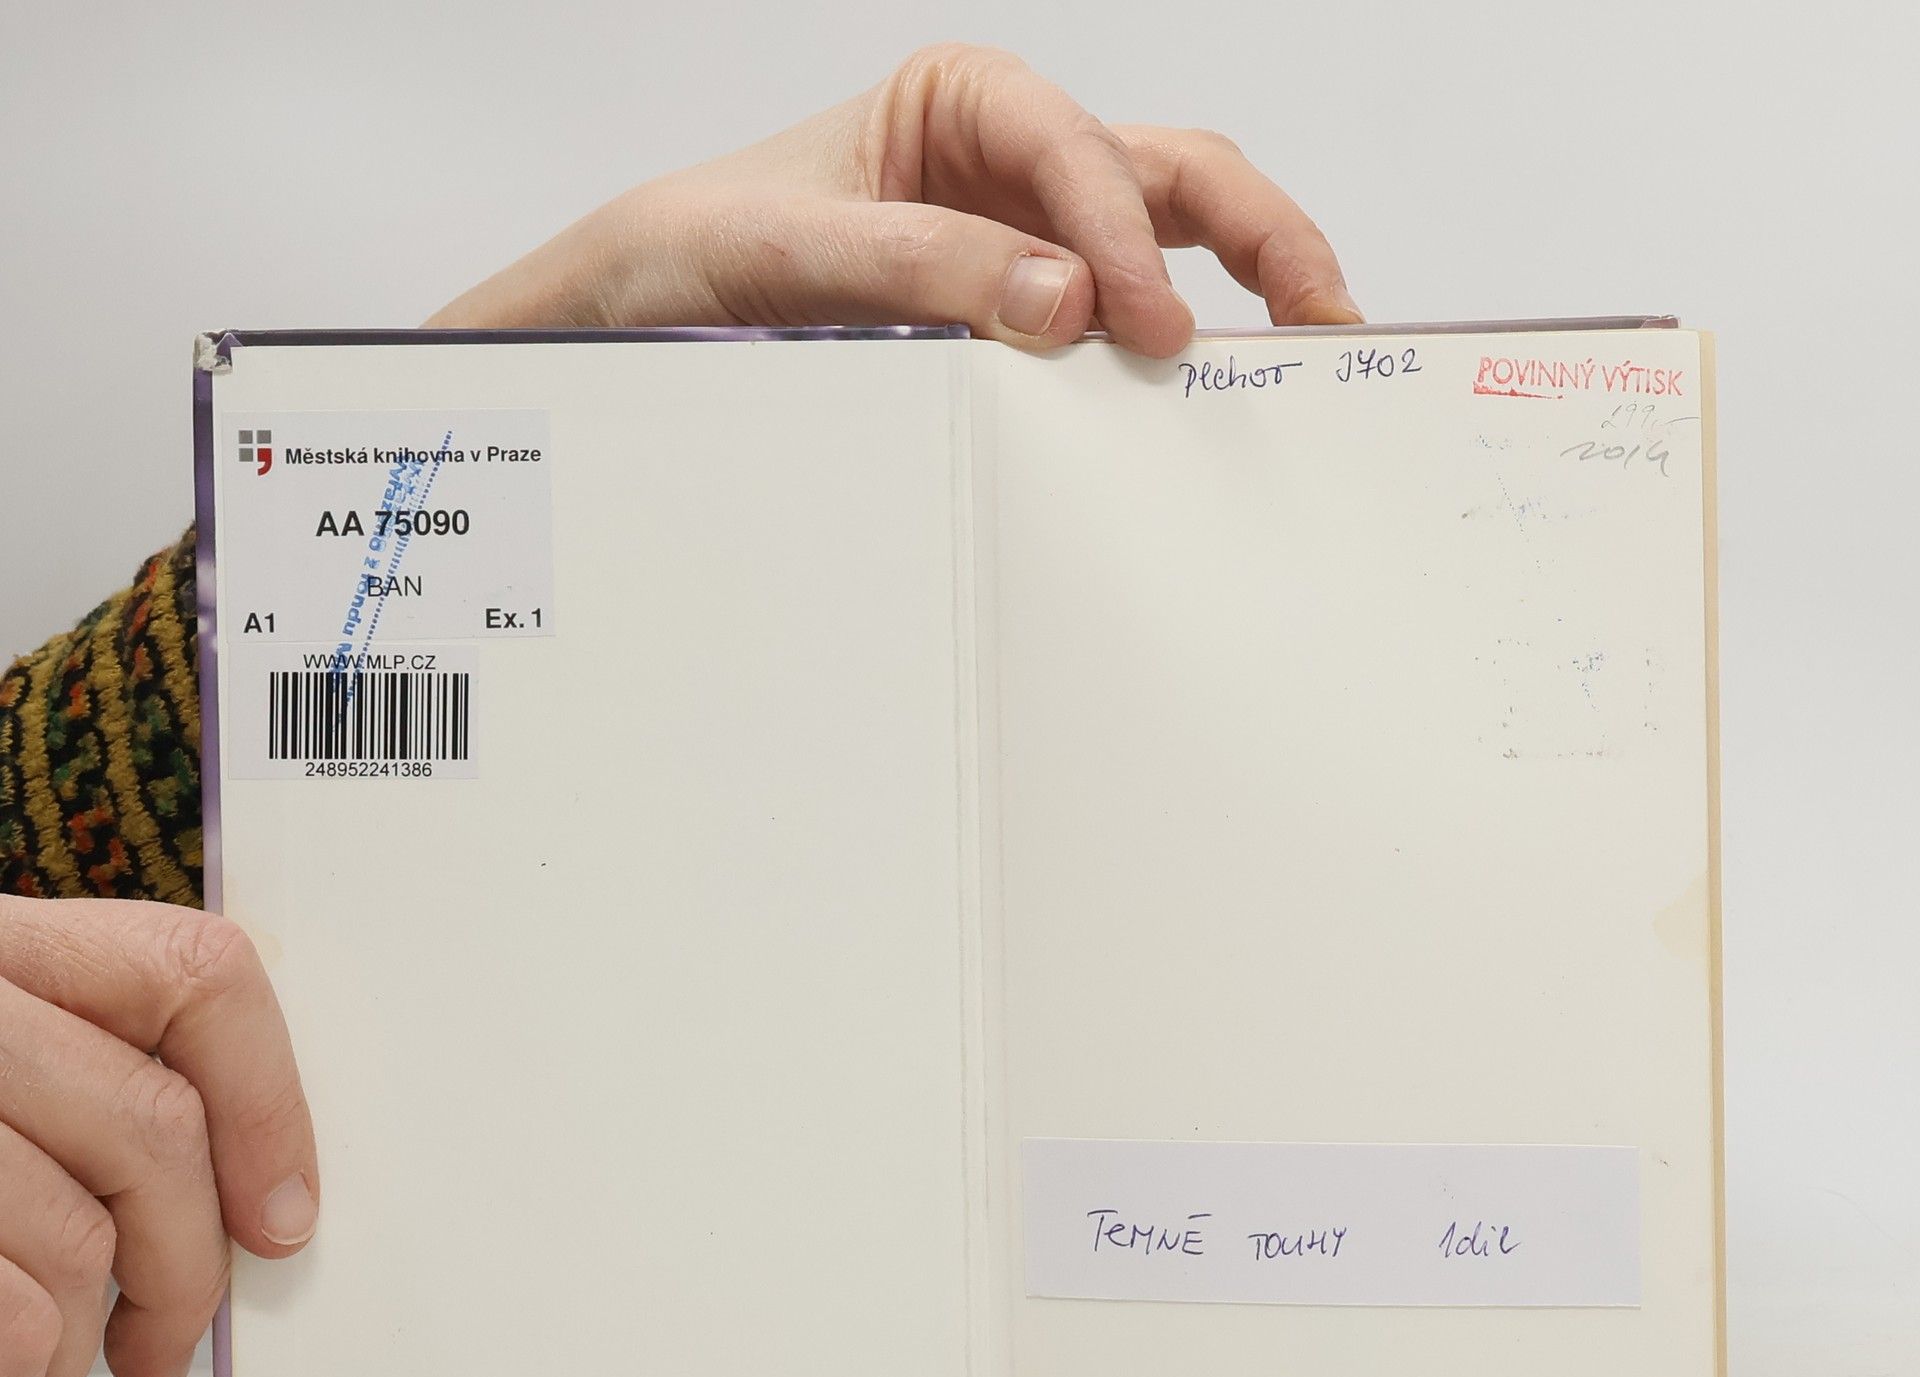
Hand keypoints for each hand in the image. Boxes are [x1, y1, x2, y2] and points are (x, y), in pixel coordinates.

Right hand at [0, 900, 318, 1376]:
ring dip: (74, 1361)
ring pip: (75, 1241)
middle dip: (187, 1267)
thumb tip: (259, 1194)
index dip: (268, 1100)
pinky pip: (11, 1325)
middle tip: (167, 1347)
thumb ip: (75, 1095)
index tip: (283, 1213)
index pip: (189, 971)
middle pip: (151, 1124)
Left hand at [428, 42, 1358, 353]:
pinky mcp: (1024, 318)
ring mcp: (1029, 242)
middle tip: (1323, 315)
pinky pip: (1118, 324)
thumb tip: (1065, 301)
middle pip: (1172, 177)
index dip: (1123, 238)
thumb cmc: (704, 245)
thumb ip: (929, 268)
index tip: (1145, 326)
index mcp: (964, 105)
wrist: (644, 312)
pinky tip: (1203, 402)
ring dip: (1245, 289)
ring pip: (1171, 242)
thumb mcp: (799, 250)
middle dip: (1261, 236)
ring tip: (1306, 357)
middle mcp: (1013, 164)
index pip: (1079, 155)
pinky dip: (1170, 356)